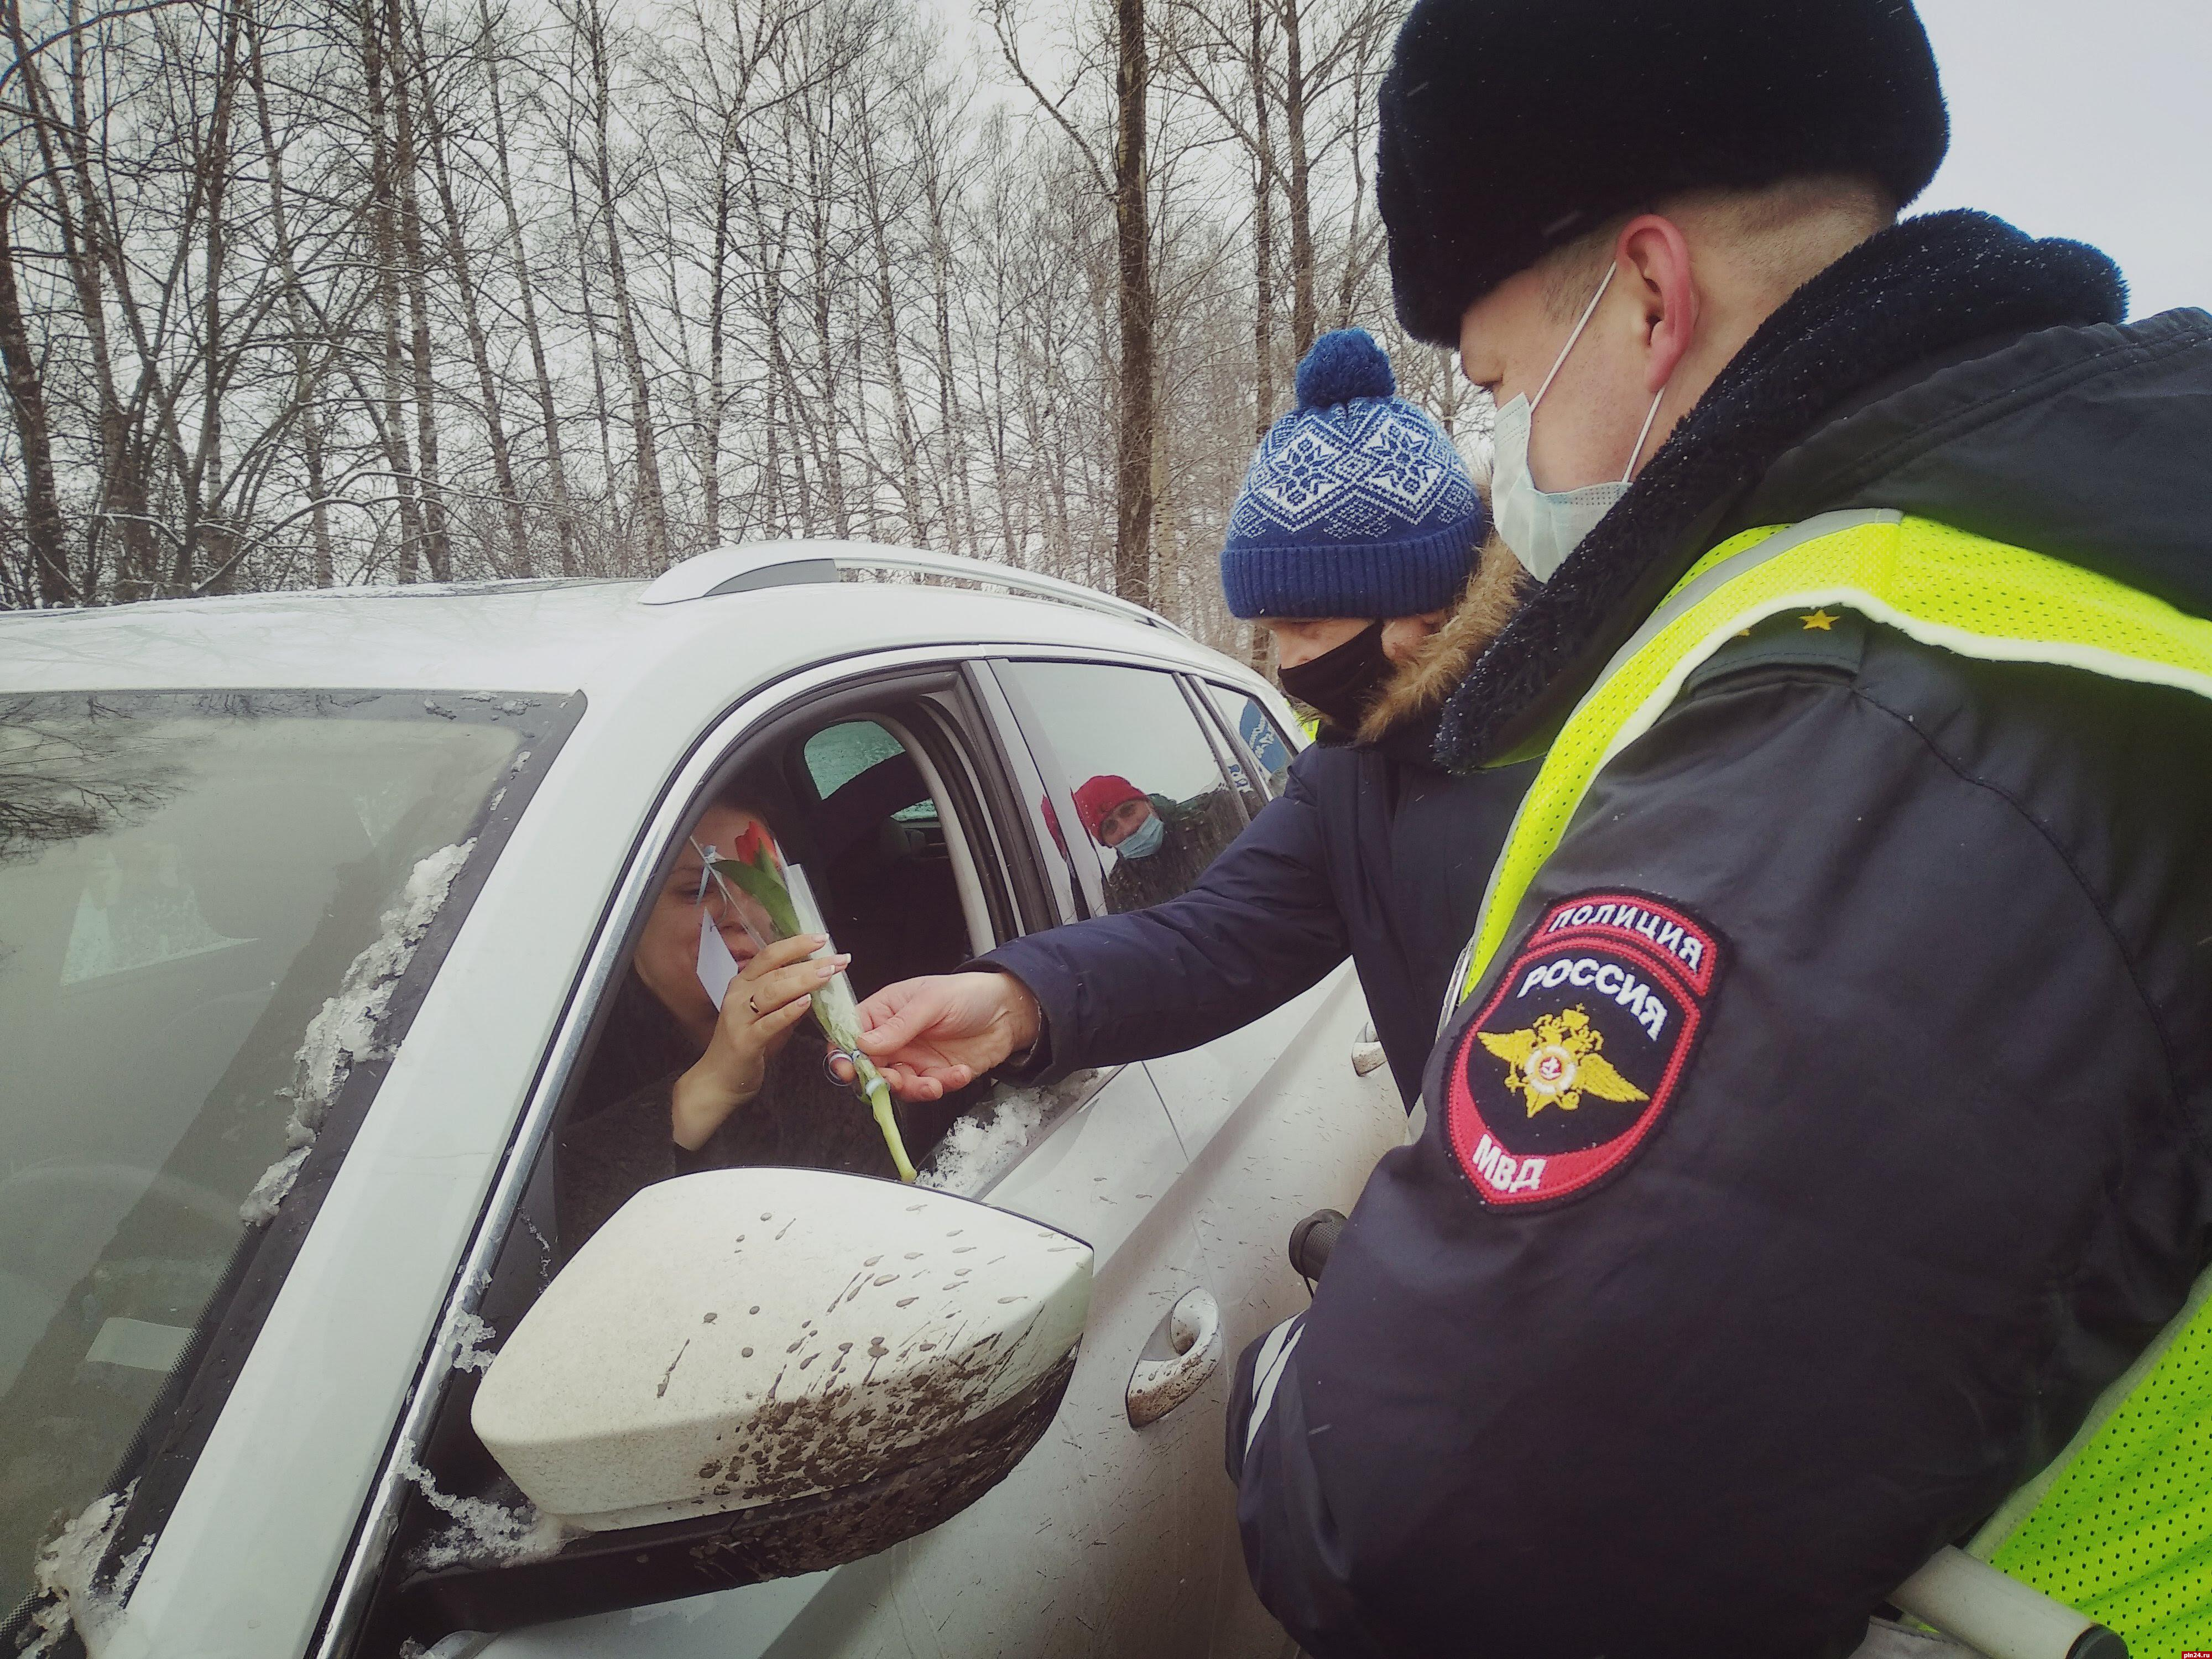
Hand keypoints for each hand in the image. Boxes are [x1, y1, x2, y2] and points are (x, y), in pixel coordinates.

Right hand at [672, 933, 847, 1150]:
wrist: (718, 1081)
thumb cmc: (745, 1046)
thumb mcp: (766, 1016)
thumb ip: (786, 999)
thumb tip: (815, 981)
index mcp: (742, 984)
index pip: (769, 955)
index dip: (795, 944)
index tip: (822, 938)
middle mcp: (737, 996)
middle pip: (775, 971)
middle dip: (809, 962)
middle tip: (838, 959)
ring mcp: (739, 1018)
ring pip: (772, 991)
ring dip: (802, 980)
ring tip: (827, 974)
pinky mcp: (745, 1041)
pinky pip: (769, 1022)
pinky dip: (788, 1011)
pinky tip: (807, 1002)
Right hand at [851, 972, 1039, 1100]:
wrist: (1008, 1011)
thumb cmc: (968, 994)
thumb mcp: (931, 1002)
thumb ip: (898, 1026)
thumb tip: (863, 1044)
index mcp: (885, 1011)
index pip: (850, 1033)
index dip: (844, 1053)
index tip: (849, 1069)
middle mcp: (895, 1038)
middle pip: (870, 1067)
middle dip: (881, 1079)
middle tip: (896, 1080)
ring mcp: (914, 1058)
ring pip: (897, 1085)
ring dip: (914, 1089)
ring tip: (934, 1083)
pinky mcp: (934, 1074)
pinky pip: (928, 1089)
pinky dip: (942, 1086)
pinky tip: (959, 1073)